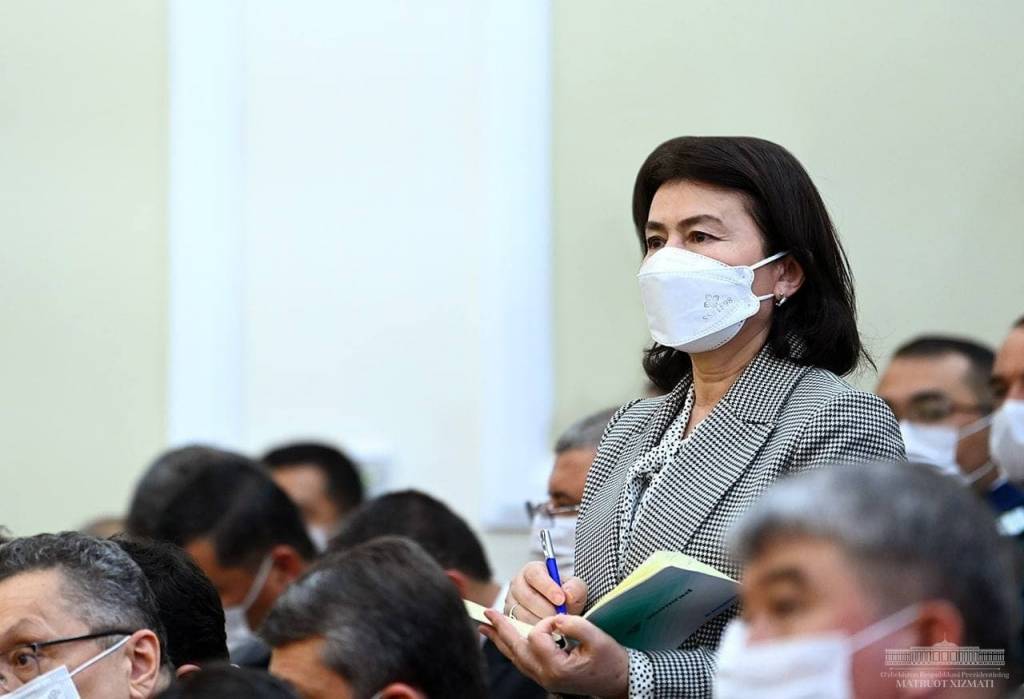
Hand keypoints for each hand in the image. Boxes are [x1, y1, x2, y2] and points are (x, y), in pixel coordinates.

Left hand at [481, 610, 628, 698]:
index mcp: (557, 667)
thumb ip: (574, 624)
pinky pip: (521, 662)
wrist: (619, 681)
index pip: (536, 636)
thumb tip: (555, 618)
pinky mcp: (545, 677)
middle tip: (487, 613)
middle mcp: (546, 675)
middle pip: (516, 649)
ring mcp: (543, 679)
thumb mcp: (597, 638)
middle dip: (501, 629)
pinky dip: (510, 649)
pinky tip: (504, 641)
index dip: (545, 621)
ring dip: (501, 639)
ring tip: (487, 626)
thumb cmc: (610, 660)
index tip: (559, 618)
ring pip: (515, 657)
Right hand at [503, 561, 586, 623]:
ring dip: (541, 622)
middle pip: (527, 597)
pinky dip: (534, 631)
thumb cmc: (565, 596)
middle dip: (547, 609)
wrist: (559, 612)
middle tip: (560, 617)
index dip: (548, 588)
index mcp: (531, 571)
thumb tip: (568, 594)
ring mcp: (511, 603)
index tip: (561, 600)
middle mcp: (517, 585)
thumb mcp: (575, 588)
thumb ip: (575, 588)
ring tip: (555, 626)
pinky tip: (547, 633)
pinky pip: (519, 628)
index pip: (535, 575)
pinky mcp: (510, 620)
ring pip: (522, 614)